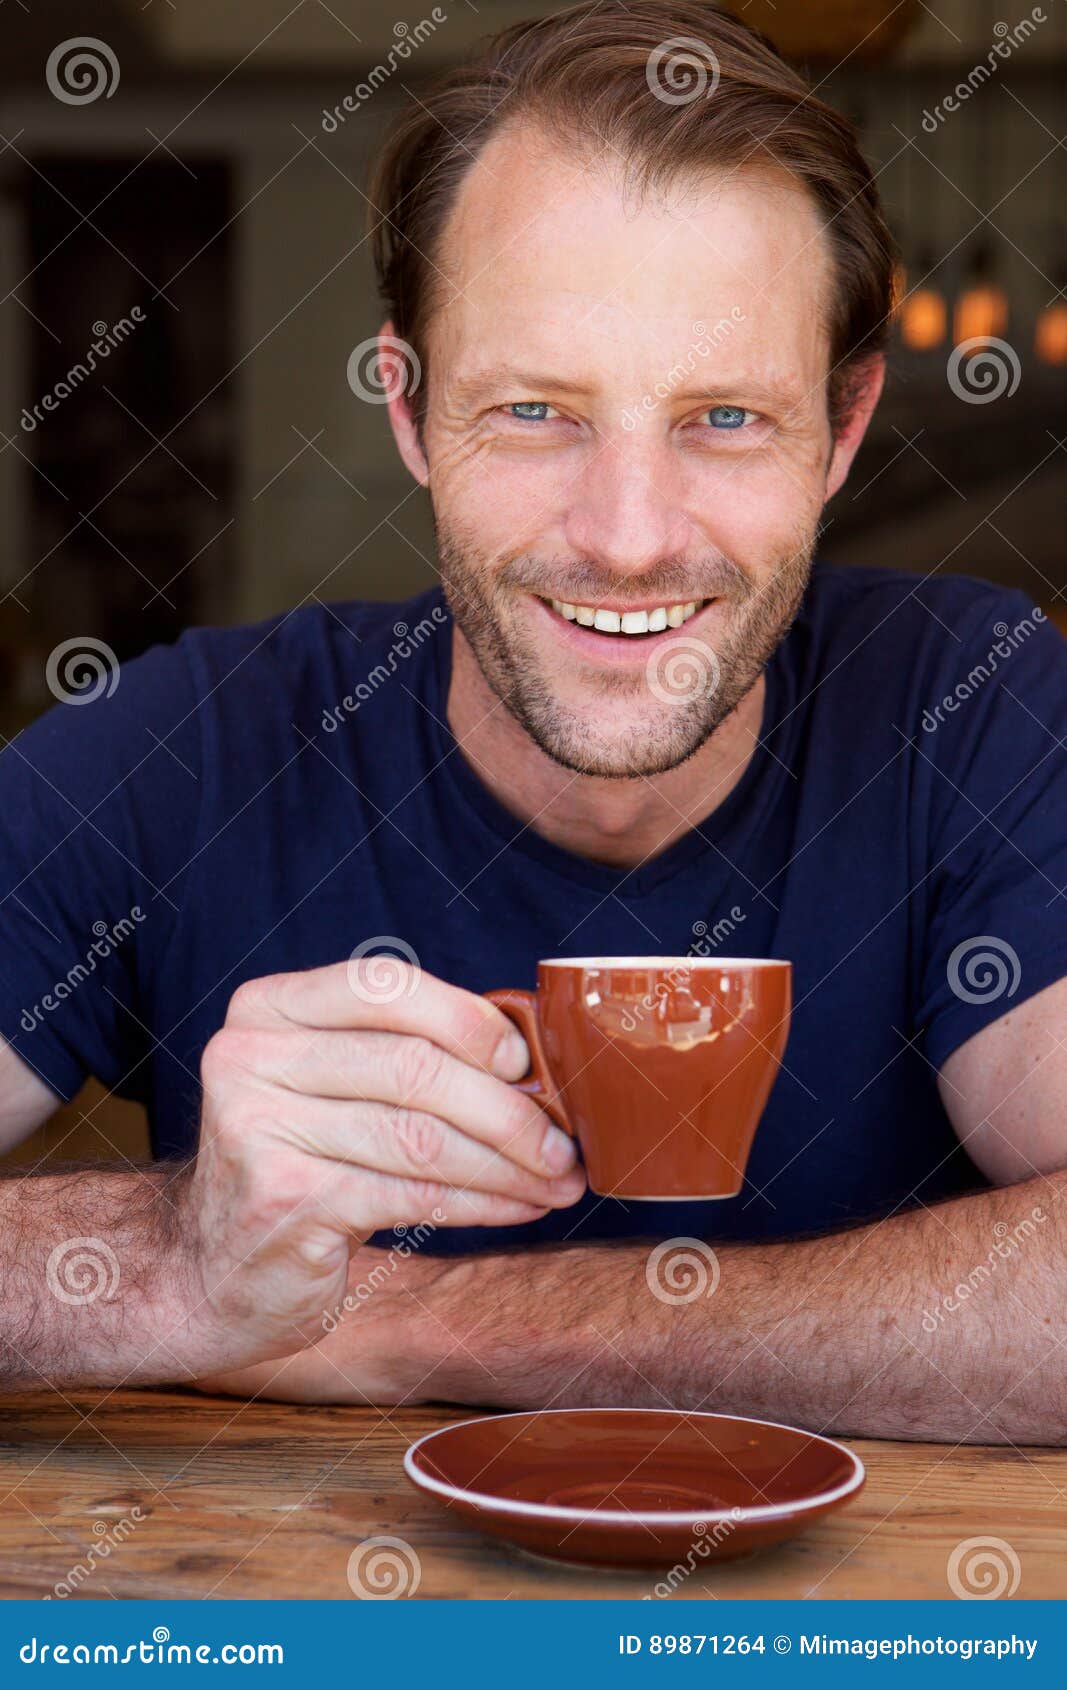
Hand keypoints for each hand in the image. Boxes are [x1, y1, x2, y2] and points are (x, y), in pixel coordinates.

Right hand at [176, 961, 584, 1376]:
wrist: (215, 1271)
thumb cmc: (301, 1165)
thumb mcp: (333, 1089)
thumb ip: (404, 1054)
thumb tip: (534, 1059)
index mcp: (269, 1007)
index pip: (386, 987)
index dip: (469, 1020)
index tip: (527, 1064)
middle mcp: (251, 1055)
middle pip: (414, 1067)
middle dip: (508, 1110)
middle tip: (564, 1144)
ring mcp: (259, 1126)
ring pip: (420, 1137)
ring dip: (507, 1165)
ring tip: (557, 1182)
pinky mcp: (283, 1198)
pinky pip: (412, 1193)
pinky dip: (481, 1201)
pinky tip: (517, 1207)